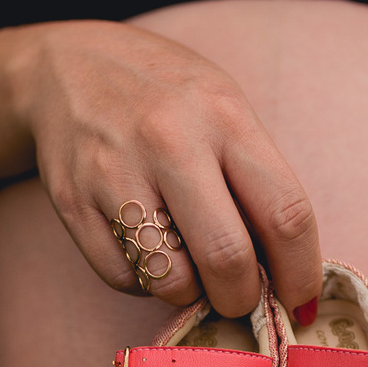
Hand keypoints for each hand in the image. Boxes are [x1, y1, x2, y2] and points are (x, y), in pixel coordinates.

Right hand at [10, 20, 321, 317]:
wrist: (66, 64)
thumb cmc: (167, 95)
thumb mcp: (225, 109)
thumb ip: (256, 181)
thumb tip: (285, 272)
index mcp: (225, 117)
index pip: (285, 214)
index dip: (300, 274)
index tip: (301, 303)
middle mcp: (170, 141)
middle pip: (227, 258)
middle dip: (243, 299)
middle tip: (241, 299)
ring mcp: (115, 172)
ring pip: (170, 280)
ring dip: (190, 293)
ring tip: (189, 265)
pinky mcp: (73, 202)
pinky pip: (123, 278)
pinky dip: (143, 282)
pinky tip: (146, 249)